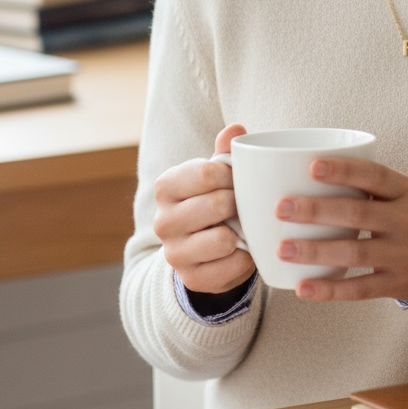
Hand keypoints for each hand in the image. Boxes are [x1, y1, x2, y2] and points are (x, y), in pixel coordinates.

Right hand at [152, 123, 256, 293]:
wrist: (201, 248)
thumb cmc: (211, 199)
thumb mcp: (216, 174)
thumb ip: (225, 151)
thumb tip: (236, 129)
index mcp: (166, 187)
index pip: (208, 172)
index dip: (233, 174)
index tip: (239, 178)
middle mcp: (163, 221)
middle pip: (217, 204)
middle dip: (239, 203)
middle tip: (243, 204)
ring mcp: (174, 253)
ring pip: (223, 239)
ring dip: (241, 232)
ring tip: (241, 226)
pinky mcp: (191, 279)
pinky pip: (231, 266)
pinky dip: (244, 258)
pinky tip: (241, 250)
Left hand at [274, 158, 407, 302]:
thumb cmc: (407, 213)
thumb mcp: (399, 191)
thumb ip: (364, 182)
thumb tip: (302, 170)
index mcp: (404, 191)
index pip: (374, 175)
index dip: (344, 170)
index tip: (311, 167)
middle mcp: (406, 221)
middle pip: (358, 214)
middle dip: (317, 211)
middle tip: (282, 208)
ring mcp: (402, 255)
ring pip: (355, 253)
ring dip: (316, 251)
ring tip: (283, 249)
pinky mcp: (396, 284)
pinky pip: (360, 289)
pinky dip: (330, 290)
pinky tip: (302, 288)